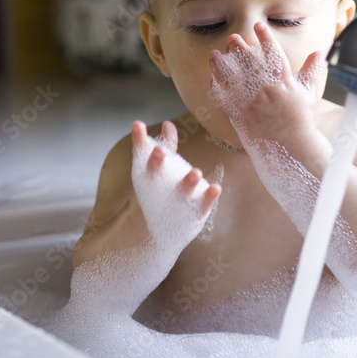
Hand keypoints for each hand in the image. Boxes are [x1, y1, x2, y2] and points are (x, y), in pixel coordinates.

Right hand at [130, 120, 220, 249]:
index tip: (140, 128)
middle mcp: (164, 189)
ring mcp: (180, 201)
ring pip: (185, 190)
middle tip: (159, 151)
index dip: (142, 144)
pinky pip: (204, 204)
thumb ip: (165, 146)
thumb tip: (168, 123)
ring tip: (195, 172)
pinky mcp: (195, 212)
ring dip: (189, 181)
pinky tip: (216, 187)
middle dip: (158, 163)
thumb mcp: (156, 172)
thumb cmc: (158, 194)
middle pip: (160, 174)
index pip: (145, 159)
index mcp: (151, 177)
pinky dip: (209, 197)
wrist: (158, 234)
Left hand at [209, 28, 326, 145]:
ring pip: (234, 81)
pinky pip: (228, 101)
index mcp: (285, 84)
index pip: (275, 56)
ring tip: (214, 55)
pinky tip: (212, 80)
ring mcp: (255, 104)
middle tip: (232, 38)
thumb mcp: (309, 93)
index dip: (266, 39)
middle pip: (251, 66)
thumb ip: (311, 72)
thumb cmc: (302, 118)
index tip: (258, 26)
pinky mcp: (245, 116)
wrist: (293, 144)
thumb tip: (319, 53)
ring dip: (222, 67)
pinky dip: (219, 90)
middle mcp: (269, 92)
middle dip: (240, 50)